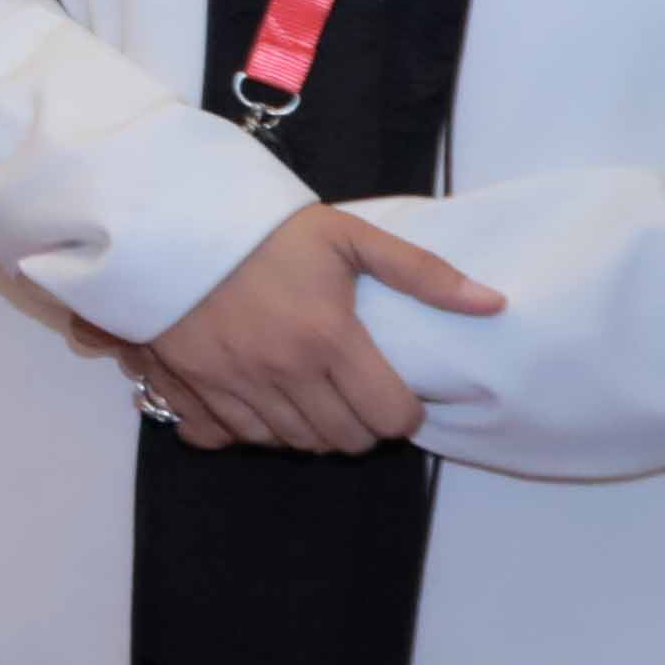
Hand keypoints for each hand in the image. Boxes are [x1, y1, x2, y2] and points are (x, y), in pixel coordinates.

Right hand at [132, 204, 508, 454]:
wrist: (171, 221)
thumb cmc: (266, 230)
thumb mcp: (349, 237)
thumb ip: (422, 274)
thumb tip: (493, 304)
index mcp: (328, 338)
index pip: (388, 417)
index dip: (403, 413)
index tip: (397, 393)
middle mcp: (282, 372)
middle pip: (343, 440)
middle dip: (359, 424)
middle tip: (355, 393)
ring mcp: (231, 386)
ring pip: (290, 443)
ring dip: (308, 428)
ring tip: (309, 393)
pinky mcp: (187, 388)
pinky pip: (228, 438)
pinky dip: (248, 429)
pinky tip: (255, 400)